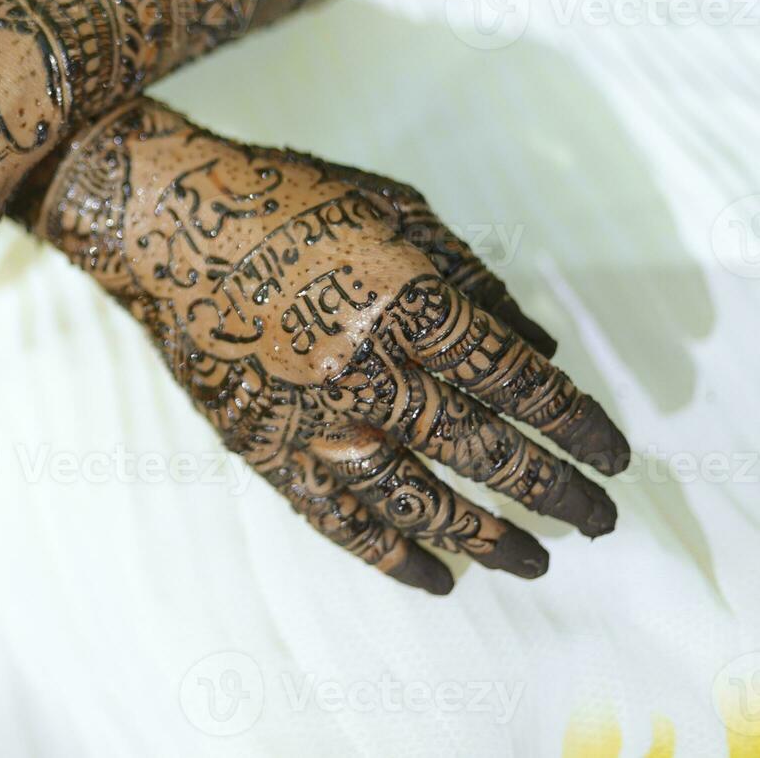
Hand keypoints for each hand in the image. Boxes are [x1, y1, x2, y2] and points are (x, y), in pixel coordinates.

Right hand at [29, 102, 628, 592]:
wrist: (165, 222)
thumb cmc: (286, 200)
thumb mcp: (394, 209)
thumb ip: (471, 279)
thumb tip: (539, 346)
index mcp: (407, 300)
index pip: (517, 381)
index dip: (575, 423)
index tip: (614, 455)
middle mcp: (365, 368)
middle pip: (482, 449)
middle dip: (553, 491)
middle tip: (600, 520)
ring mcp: (310, 415)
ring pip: (416, 498)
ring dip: (485, 537)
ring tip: (535, 560)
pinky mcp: (264, 444)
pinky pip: (335, 517)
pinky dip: (389, 553)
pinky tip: (435, 578)